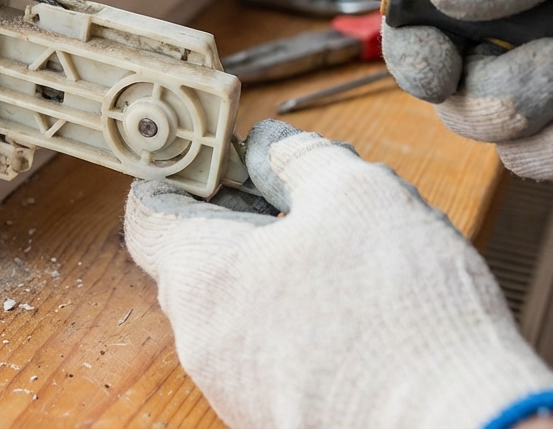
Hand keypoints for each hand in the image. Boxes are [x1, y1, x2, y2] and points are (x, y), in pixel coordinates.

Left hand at [124, 120, 552, 428]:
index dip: (187, 172)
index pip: (148, 211)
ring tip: (350, 256)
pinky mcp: (278, 419)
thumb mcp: (358, 194)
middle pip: (197, 259)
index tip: (228, 156)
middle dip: (245, 218)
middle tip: (306, 198)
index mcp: (202, 280)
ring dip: (278, 272)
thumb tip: (271, 149)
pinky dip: (301, 322)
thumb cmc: (404, 316)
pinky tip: (363, 311)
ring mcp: (238, 391)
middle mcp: (204, 344)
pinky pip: (272, 354)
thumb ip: (300, 158)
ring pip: (239, 308)